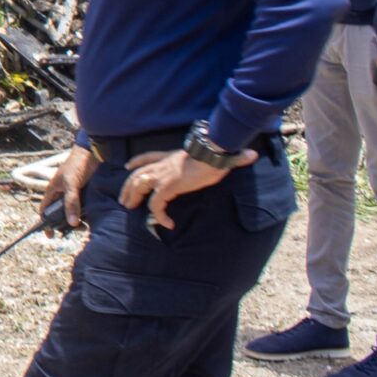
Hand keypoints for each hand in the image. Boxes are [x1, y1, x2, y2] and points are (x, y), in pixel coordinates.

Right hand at [42, 145, 98, 228]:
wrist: (94, 153)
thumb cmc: (77, 165)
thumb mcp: (71, 184)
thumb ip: (71, 203)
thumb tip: (71, 223)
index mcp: (53, 191)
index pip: (45, 210)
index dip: (46, 222)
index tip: (51, 236)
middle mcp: (62, 194)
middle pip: (60, 214)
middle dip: (66, 224)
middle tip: (77, 230)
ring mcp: (74, 194)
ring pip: (73, 212)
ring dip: (78, 220)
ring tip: (86, 226)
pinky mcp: (86, 194)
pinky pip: (84, 208)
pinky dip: (87, 215)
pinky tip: (93, 220)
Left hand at [119, 148, 255, 229]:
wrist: (214, 153)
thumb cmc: (217, 153)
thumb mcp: (215, 155)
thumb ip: (227, 158)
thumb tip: (252, 155)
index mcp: (169, 156)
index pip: (147, 157)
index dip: (135, 162)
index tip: (127, 166)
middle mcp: (162, 165)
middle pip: (136, 174)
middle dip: (127, 187)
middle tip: (124, 200)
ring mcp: (163, 175)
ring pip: (138, 186)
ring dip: (132, 197)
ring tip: (131, 209)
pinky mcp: (167, 187)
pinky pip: (155, 204)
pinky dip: (158, 214)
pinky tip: (167, 223)